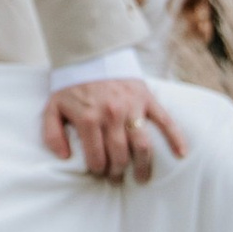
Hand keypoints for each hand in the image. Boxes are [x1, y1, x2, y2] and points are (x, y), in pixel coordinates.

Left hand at [44, 72, 187, 182]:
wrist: (90, 53)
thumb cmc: (71, 85)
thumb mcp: (52, 108)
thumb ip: (52, 135)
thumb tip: (64, 158)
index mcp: (88, 119)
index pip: (97, 158)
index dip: (98, 170)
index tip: (99, 173)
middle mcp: (111, 115)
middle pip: (120, 156)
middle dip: (118, 172)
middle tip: (117, 178)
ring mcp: (132, 107)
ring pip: (142, 146)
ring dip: (143, 166)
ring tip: (142, 178)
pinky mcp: (146, 98)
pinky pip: (165, 121)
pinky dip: (175, 138)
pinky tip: (181, 154)